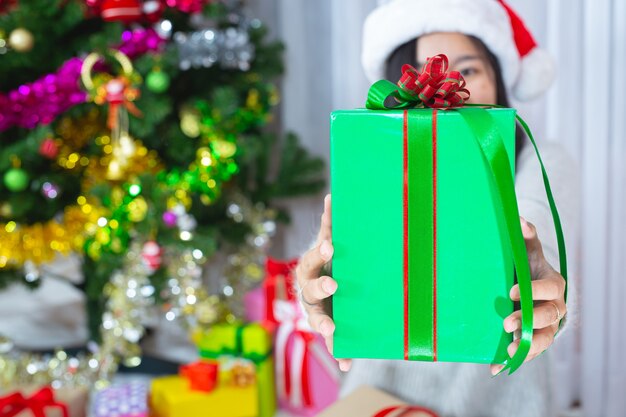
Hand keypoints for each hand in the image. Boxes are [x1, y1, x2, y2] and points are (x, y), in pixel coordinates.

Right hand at [294, 194, 351, 371]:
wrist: (322, 288)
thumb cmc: (327, 264)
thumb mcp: (327, 245)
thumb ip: (329, 225)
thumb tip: (333, 195)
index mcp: (309, 267)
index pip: (312, 259)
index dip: (319, 253)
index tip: (330, 246)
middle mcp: (308, 290)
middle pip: (311, 289)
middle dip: (322, 286)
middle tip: (334, 284)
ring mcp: (316, 311)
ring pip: (318, 319)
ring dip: (326, 325)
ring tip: (332, 331)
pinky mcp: (328, 328)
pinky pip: (332, 342)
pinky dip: (339, 353)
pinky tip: (347, 364)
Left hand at [490, 217, 566, 374]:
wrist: (524, 288)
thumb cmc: (525, 267)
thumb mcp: (526, 251)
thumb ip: (525, 237)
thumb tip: (519, 220)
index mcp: (553, 285)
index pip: (550, 288)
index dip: (534, 290)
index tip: (511, 292)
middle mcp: (554, 308)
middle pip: (548, 317)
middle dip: (529, 320)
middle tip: (506, 322)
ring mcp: (546, 327)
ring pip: (544, 340)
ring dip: (527, 346)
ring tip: (509, 349)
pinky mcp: (534, 341)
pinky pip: (528, 354)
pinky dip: (512, 361)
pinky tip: (495, 366)